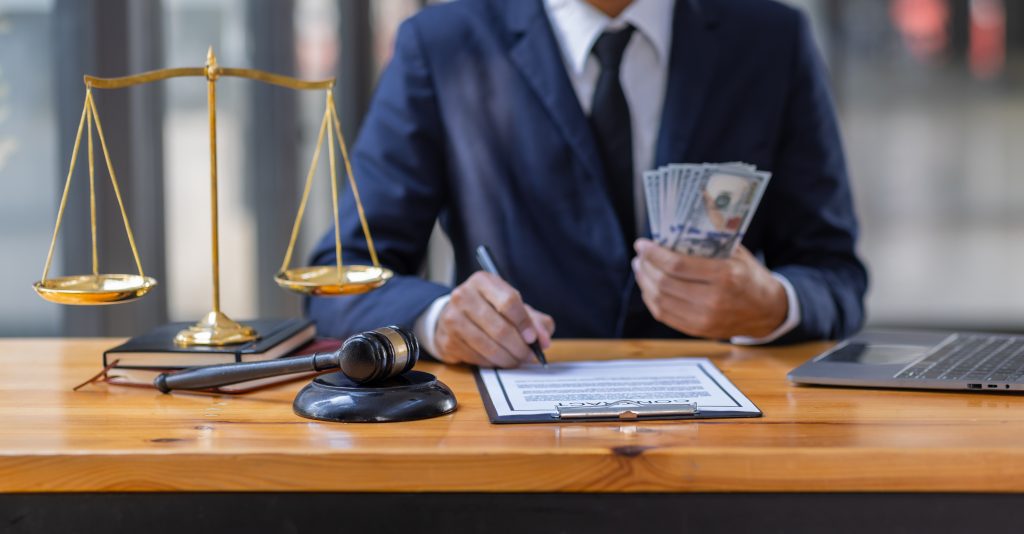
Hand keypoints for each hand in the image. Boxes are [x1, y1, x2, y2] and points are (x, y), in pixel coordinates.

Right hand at [434, 272, 554, 366]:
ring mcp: (452, 318)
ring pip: (488, 346)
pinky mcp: (447, 340)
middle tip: (528, 355)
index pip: (509, 302)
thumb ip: (534, 320)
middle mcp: (463, 296)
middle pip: (500, 328)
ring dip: (508, 358)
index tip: (533, 338)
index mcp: (482, 281)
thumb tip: (543, 340)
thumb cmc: (488, 308)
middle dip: (519, 347)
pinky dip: (492, 363)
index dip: (524, 323)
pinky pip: (477, 358)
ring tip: (517, 360)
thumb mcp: (512, 306)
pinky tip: (499, 360)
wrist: (452, 315)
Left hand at [631, 239, 786, 339]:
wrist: (767, 311)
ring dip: (644, 282)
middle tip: (639, 256)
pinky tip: (648, 287)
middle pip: (664, 283)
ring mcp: (704, 319)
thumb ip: (708, 244)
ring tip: (641, 269)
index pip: (677, 265)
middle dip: (646, 267)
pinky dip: (651, 300)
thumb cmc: (750, 277)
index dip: (654, 254)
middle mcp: (713, 300)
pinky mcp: (698, 331)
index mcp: (724, 276)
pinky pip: (665, 315)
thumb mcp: (736, 254)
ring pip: (660, 300)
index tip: (642, 244)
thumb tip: (673, 232)